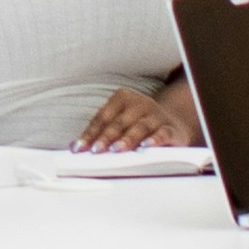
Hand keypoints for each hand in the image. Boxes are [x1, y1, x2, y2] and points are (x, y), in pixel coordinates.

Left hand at [71, 83, 197, 152]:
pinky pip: (163, 134)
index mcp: (123, 99)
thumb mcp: (120, 122)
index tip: (79, 148)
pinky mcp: (171, 129)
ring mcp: (157, 116)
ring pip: (140, 127)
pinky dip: (154, 140)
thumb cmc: (138, 124)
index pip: (103, 117)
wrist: (173, 122)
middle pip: (119, 122)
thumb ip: (101, 132)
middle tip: (95, 150)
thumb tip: (75, 146)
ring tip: (116, 150)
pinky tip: (146, 147)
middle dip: (106, 137)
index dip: (90, 133)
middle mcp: (140, 104)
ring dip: (127, 139)